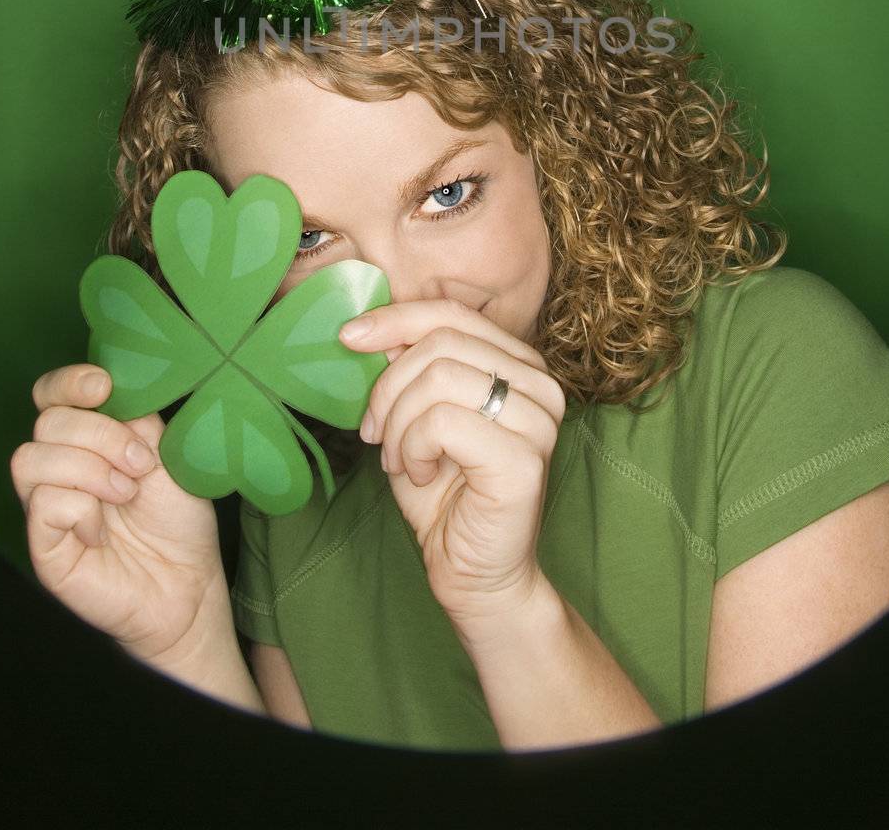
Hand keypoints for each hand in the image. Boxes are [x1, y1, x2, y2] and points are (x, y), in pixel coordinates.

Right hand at [10, 363, 225, 661]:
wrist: (189, 582)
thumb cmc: (177, 518)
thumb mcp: (165, 453)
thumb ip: (133, 418)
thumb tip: (108, 390)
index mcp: (87, 439)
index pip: (50, 394)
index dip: (68, 383)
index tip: (103, 388)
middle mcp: (60, 468)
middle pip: (47, 422)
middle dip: (101, 435)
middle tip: (140, 465)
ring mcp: (45, 507)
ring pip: (31, 458)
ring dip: (90, 470)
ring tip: (126, 494)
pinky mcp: (43, 545)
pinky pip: (43, 504)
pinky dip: (81, 510)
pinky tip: (103, 531)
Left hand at [338, 299, 566, 632]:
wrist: (475, 573)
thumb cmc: (446, 494)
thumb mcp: (415, 418)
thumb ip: (405, 371)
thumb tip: (374, 331)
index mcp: (520, 364)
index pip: (452, 314)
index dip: (394, 318)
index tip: (348, 337)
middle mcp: (540, 384)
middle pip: (440, 342)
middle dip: (389, 387)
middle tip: (375, 433)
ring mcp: (539, 420)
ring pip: (437, 378)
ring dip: (398, 423)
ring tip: (400, 459)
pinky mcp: (525, 459)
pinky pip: (442, 423)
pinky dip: (413, 448)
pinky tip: (422, 474)